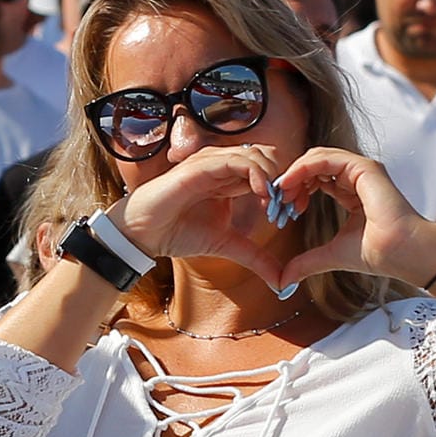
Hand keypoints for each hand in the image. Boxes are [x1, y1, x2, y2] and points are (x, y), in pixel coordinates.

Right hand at [109, 144, 284, 288]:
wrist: (142, 233)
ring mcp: (212, 162)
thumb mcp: (226, 245)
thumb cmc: (178, 232)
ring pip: (256, 154)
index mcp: (232, 178)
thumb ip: (255, 257)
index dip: (286, 186)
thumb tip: (283, 282)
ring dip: (273, 176)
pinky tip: (262, 194)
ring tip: (274, 204)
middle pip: (269, 157)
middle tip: (287, 206)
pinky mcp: (200, 165)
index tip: (293, 211)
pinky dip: (255, 173)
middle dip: (284, 180)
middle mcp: (224, 165)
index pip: (271, 168)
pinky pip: (236, 160)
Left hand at [269, 147, 435, 287]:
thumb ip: (306, 263)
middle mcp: (357, 176)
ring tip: (282, 193)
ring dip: (295, 172)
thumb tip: (283, 281)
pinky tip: (290, 184)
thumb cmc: (378, 253)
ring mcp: (362, 170)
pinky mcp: (364, 168)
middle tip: (278, 200)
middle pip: (314, 164)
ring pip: (317, 156)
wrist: (402, 253)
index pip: (317, 178)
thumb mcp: (331, 255)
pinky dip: (303, 167)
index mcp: (352, 191)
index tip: (283, 209)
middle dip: (292, 179)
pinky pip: (326, 158)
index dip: (296, 189)